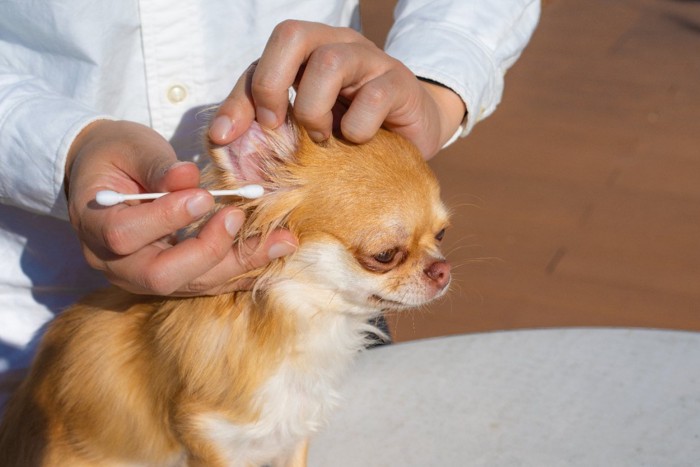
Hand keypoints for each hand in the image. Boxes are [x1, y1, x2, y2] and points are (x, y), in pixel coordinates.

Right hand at [65, 120, 296, 295]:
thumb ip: (157, 166)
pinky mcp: (174, 279)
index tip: (202, 195)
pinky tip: (276, 255)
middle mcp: (117, 265)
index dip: (165, 218)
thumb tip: (188, 177)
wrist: (109, 178)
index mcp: (94, 227)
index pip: (125, 235)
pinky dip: (245, 271)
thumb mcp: (131, 148)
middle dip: (207, 249)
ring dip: (240, 262)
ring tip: (282, 240)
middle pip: (163, 276)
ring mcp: (145, 278)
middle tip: (237, 216)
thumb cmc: (117, 156)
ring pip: (194, 283)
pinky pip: (211, 283)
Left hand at [208, 20, 465, 158]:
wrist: (411, 133)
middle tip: (277, 126)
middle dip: (272, 85)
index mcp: (309, 51)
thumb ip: (265, 122)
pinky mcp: (400, 83)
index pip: (264, 56)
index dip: (242, 96)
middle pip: (292, 35)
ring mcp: (371, 59)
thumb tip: (221, 137)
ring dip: (314, 110)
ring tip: (322, 138)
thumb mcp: (304, 125)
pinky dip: (357, 128)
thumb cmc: (350, 128)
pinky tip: (358, 141)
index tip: (230, 137)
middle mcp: (338, 44)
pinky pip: (373, 97)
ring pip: (329, 62)